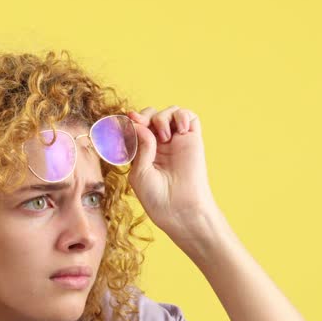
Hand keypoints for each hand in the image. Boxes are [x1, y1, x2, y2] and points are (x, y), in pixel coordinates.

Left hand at [126, 105, 221, 241]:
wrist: (180, 208)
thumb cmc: (156, 196)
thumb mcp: (139, 171)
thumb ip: (140, 146)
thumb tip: (139, 122)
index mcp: (143, 150)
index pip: (137, 126)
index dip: (132, 120)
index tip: (128, 120)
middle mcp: (160, 143)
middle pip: (152, 114)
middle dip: (146, 115)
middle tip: (144, 125)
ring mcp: (177, 140)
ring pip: (170, 112)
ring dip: (162, 117)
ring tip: (164, 137)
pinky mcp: (193, 139)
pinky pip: (190, 116)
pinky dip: (182, 115)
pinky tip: (179, 130)